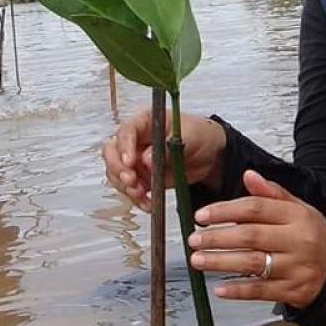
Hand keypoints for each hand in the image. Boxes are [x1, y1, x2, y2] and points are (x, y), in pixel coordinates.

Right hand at [102, 107, 226, 211]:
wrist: (213, 156)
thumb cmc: (202, 136)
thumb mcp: (190, 136)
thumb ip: (167, 147)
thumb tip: (145, 159)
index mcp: (146, 122)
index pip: (126, 131)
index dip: (124, 147)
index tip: (130, 162)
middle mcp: (137, 140)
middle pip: (112, 152)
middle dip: (118, 168)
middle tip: (131, 181)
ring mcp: (137, 160)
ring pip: (117, 173)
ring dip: (125, 186)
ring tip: (140, 194)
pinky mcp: (143, 177)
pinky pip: (130, 189)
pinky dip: (136, 198)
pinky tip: (147, 204)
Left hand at [188, 170, 325, 308]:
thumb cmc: (313, 236)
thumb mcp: (299, 208)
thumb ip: (272, 193)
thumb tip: (249, 175)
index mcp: (297, 216)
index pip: (256, 208)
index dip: (226, 211)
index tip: (202, 215)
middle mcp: (298, 241)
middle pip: (251, 236)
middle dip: (217, 237)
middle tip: (194, 238)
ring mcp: (296, 268)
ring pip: (253, 263)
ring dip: (221, 262)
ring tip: (199, 259)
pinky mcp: (294, 291)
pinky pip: (261, 291)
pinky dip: (238, 290)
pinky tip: (220, 287)